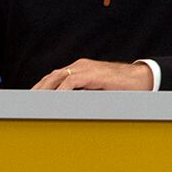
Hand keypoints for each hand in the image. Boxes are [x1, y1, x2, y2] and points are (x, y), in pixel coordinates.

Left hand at [33, 60, 154, 90]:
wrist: (142, 79)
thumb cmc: (123, 86)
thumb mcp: (98, 89)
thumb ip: (83, 93)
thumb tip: (68, 106)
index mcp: (81, 68)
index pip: (55, 76)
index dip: (42, 86)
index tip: (33, 98)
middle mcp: (80, 66)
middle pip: (52, 76)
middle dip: (38, 89)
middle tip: (28, 102)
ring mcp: (86, 68)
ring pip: (57, 78)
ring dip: (45, 90)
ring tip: (36, 102)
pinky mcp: (92, 74)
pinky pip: (71, 82)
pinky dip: (60, 91)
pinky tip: (54, 100)